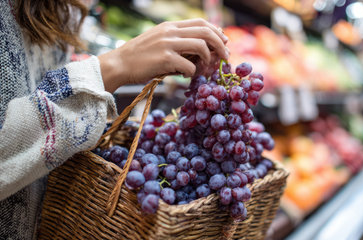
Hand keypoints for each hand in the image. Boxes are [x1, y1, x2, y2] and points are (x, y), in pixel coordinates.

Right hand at [98, 18, 228, 92]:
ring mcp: (168, 44)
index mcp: (170, 26)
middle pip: (206, 31)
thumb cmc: (140, 57)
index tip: (223, 42)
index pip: (201, 23)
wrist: (119, 64)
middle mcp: (170, 32)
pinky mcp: (165, 59)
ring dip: (208, 59)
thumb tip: (203, 49)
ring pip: (201, 46)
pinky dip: (193, 72)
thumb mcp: (159, 41)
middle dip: (220, 44)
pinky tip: (186, 75)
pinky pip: (189, 65)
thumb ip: (178, 41)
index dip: (217, 32)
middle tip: (225, 57)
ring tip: (205, 68)